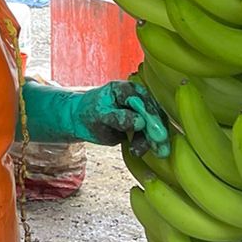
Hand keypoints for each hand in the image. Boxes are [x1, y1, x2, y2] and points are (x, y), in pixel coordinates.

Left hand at [21, 79, 169, 155]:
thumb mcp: (100, 115)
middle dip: (157, 133)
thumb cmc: (89, 113)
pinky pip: (147, 134)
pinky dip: (146, 144)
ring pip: (153, 126)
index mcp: (126, 89)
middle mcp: (136, 97)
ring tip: (139, 152)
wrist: (81, 119)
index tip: (157, 135)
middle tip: (160, 149)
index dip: (151, 119)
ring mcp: (140, 111)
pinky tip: (137, 152)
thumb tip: (140, 122)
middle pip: (153, 114)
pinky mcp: (140, 124)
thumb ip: (118, 117)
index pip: (143, 103)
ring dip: (152, 141)